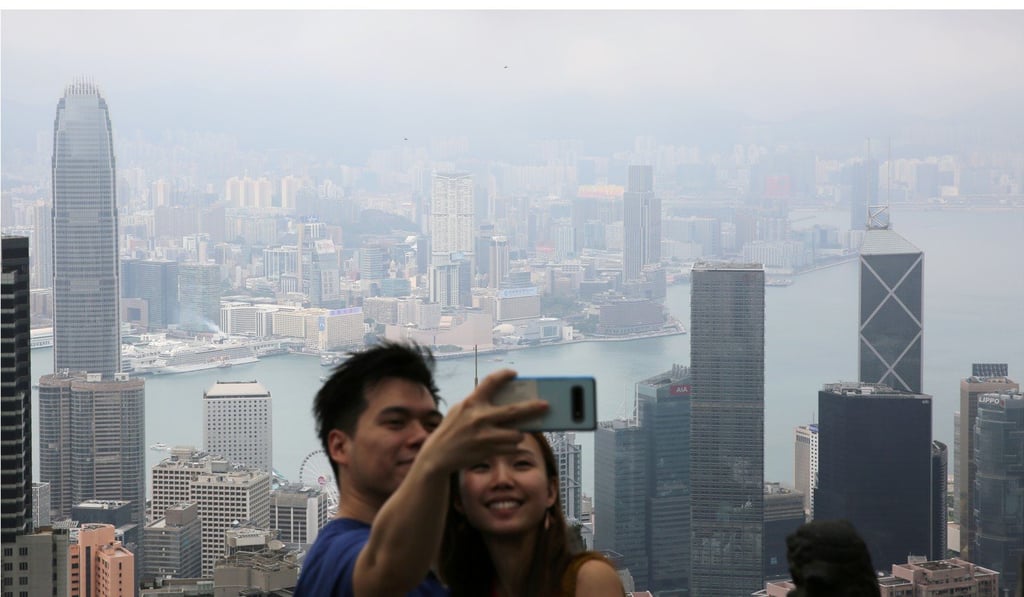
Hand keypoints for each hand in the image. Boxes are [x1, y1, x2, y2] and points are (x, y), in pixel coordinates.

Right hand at [420, 369, 547, 473]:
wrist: (438, 455)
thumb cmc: (451, 429)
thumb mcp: (460, 410)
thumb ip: (479, 403)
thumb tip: (505, 400)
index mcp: (472, 402)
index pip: (491, 382)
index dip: (504, 375)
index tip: (514, 373)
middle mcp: (479, 417)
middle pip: (514, 410)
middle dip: (533, 408)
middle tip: (546, 405)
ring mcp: (485, 435)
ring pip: (516, 434)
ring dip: (519, 433)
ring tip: (515, 432)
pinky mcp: (488, 451)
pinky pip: (511, 448)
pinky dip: (512, 446)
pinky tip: (508, 444)